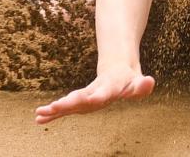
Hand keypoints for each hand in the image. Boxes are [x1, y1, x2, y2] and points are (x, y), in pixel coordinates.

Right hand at [34, 65, 154, 124]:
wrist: (116, 69)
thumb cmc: (129, 80)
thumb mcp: (139, 82)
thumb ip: (143, 85)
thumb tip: (150, 82)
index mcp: (109, 87)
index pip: (104, 93)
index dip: (98, 96)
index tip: (91, 99)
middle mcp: (94, 91)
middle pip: (81, 97)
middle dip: (69, 103)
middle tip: (54, 106)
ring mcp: (85, 96)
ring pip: (70, 102)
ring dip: (56, 108)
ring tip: (40, 113)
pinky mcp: (80, 102)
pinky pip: (65, 109)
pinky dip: (53, 113)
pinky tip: (39, 119)